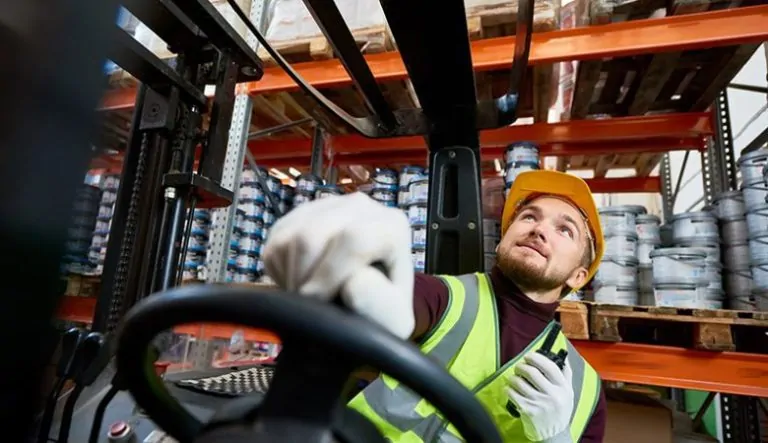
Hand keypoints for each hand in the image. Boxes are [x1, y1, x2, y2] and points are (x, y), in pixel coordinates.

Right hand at [262, 192, 414, 338]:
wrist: (362, 306)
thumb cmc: (380, 311)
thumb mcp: (390, 319)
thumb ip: (379, 305)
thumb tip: (353, 283)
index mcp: (392, 226)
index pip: (354, 239)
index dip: (330, 274)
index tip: (319, 302)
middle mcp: (361, 206)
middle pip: (313, 235)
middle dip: (304, 277)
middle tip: (310, 304)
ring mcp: (327, 205)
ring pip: (292, 237)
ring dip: (292, 276)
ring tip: (309, 294)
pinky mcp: (299, 214)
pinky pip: (276, 239)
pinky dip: (280, 270)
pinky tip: (302, 280)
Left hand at [506, 353, 573, 442]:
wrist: (553, 434)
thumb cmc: (559, 411)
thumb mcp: (568, 392)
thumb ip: (566, 373)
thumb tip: (564, 355)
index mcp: (563, 388)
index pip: (550, 367)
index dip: (536, 357)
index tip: (529, 356)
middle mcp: (552, 395)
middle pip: (532, 372)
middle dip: (522, 366)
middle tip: (519, 367)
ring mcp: (539, 403)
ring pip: (519, 381)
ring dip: (513, 377)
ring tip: (514, 378)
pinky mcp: (527, 410)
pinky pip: (511, 392)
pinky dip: (508, 388)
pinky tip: (511, 389)